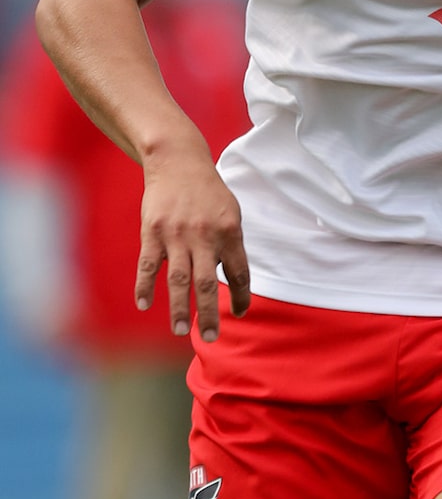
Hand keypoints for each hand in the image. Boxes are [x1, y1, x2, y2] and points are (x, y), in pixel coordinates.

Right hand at [135, 136, 249, 341]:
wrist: (178, 161)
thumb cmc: (208, 192)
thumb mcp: (231, 213)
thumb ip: (231, 246)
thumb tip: (234, 282)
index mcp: (229, 232)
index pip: (239, 273)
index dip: (240, 296)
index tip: (237, 314)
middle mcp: (204, 235)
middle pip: (208, 283)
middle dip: (209, 314)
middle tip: (211, 337)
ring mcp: (177, 234)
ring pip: (178, 279)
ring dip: (180, 308)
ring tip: (181, 331)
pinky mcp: (152, 231)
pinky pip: (149, 264)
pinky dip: (145, 286)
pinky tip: (144, 305)